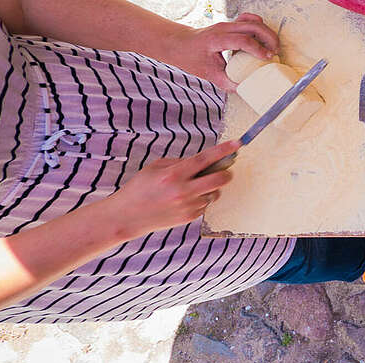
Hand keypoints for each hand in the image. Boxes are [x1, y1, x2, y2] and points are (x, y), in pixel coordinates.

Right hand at [95, 141, 239, 238]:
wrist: (128, 215)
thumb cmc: (140, 188)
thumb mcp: (155, 167)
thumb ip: (180, 162)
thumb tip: (203, 161)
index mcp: (173, 174)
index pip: (204, 159)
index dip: (223, 150)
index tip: (236, 144)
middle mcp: (183, 190)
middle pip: (219, 179)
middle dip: (226, 173)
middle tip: (224, 171)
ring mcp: (188, 205)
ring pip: (214, 193)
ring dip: (210, 188)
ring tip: (192, 188)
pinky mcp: (190, 217)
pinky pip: (205, 205)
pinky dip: (200, 200)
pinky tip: (184, 200)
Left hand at [161, 13, 278, 91]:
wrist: (178, 43)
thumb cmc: (190, 56)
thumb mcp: (208, 74)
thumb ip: (227, 82)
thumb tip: (245, 89)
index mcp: (216, 39)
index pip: (243, 40)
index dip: (258, 49)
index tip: (268, 58)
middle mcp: (223, 28)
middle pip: (253, 26)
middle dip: (269, 38)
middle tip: (275, 53)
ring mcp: (227, 24)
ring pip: (253, 21)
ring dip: (266, 32)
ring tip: (272, 47)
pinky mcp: (230, 24)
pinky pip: (248, 19)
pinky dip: (259, 26)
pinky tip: (263, 38)